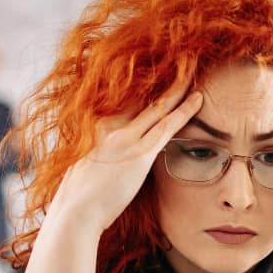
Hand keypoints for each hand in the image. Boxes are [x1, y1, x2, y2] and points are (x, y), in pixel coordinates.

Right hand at [47, 82, 202, 233]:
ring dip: (179, 87)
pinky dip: (185, 110)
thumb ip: (99, 155)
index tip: (158, 70)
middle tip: (182, 60)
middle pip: (142, 95)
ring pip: (158, 105)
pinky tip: (198, 98)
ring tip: (194, 69)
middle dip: (163, 77)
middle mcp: (111, 126)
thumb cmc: (78, 198)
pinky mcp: (139, 154)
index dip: (143, 85)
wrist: (74, 213)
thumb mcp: (85, 167)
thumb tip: (106, 159)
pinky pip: (167, 127)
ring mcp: (126, 139)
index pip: (125, 99)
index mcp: (97, 128)